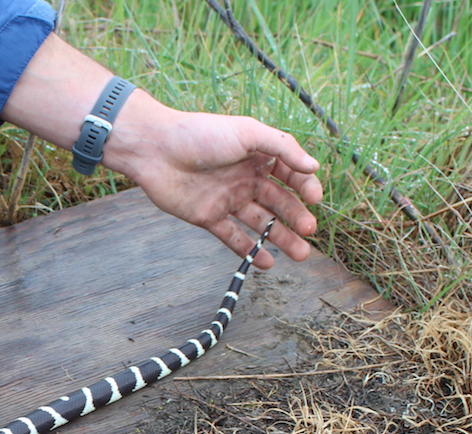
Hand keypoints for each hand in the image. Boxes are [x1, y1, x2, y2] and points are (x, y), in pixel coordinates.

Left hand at [103, 96, 322, 267]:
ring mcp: (228, 199)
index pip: (291, 174)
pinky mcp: (208, 217)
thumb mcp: (247, 132)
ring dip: (281, 238)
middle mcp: (246, 178)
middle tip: (309, 232)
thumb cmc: (201, 134)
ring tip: (300, 255)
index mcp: (258, 156)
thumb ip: (282, 148)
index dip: (306, 187)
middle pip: (279, 202)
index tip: (315, 199)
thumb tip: (315, 166)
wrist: (156, 150)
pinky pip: (233, 237)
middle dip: (297, 218)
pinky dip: (249, 251)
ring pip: (260, 223)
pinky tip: (267, 263)